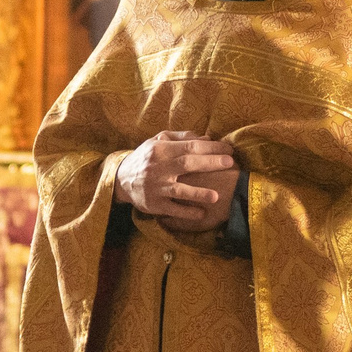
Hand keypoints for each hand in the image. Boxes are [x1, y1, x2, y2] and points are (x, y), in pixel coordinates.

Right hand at [118, 132, 237, 229]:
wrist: (121, 179)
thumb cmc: (146, 158)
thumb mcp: (158, 141)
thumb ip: (182, 138)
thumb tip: (208, 138)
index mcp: (160, 149)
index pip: (189, 146)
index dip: (211, 148)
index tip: (229, 150)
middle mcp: (157, 167)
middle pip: (186, 163)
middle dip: (209, 163)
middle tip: (230, 163)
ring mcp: (155, 187)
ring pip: (178, 190)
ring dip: (198, 193)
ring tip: (215, 196)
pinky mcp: (153, 204)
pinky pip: (172, 209)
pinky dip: (186, 212)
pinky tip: (201, 213)